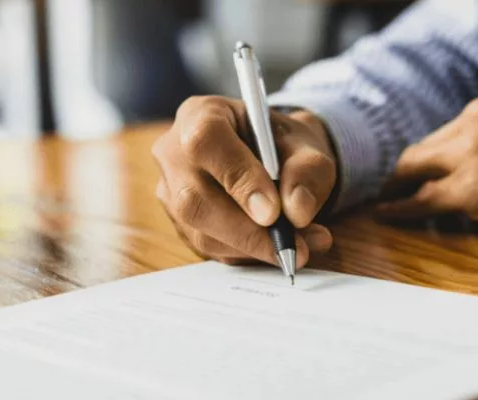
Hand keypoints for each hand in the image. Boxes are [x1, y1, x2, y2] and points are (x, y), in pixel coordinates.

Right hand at [153, 96, 336, 265]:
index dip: (238, 178)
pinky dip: (248, 255)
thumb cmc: (282, 145)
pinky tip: (277, 248)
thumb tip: (298, 210)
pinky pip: (208, 248)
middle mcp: (174, 152)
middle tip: (292, 247)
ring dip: (253, 248)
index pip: (206, 142)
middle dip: (247, 231)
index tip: (273, 211)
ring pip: (199, 231)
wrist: (273, 157)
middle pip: (194, 197)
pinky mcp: (179, 223)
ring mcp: (170, 191)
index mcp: (201, 114)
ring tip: (301, 247)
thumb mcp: (306, 144)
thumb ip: (307, 170)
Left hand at [379, 77, 477, 241]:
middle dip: (413, 166)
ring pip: (416, 168)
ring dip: (398, 185)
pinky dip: (399, 207)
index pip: (458, 123)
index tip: (434, 161)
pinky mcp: (468, 187)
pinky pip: (420, 199)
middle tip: (397, 182)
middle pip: (429, 144)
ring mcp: (469, 150)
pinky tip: (387, 213)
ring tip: (385, 198)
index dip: (443, 148)